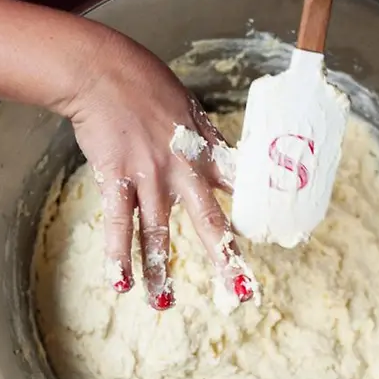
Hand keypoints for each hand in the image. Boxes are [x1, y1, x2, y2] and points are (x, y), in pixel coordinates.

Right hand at [64, 31, 254, 309]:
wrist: (103, 72)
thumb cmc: (144, 84)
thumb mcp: (189, 108)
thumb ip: (205, 138)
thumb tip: (223, 156)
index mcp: (204, 152)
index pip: (238, 189)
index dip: (256, 213)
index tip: (274, 238)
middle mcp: (182, 170)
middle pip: (209, 223)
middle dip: (225, 259)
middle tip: (240, 292)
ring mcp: (150, 177)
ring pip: (157, 234)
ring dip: (159, 272)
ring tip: (162, 305)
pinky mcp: (117, 178)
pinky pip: (117, 224)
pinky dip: (118, 256)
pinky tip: (119, 284)